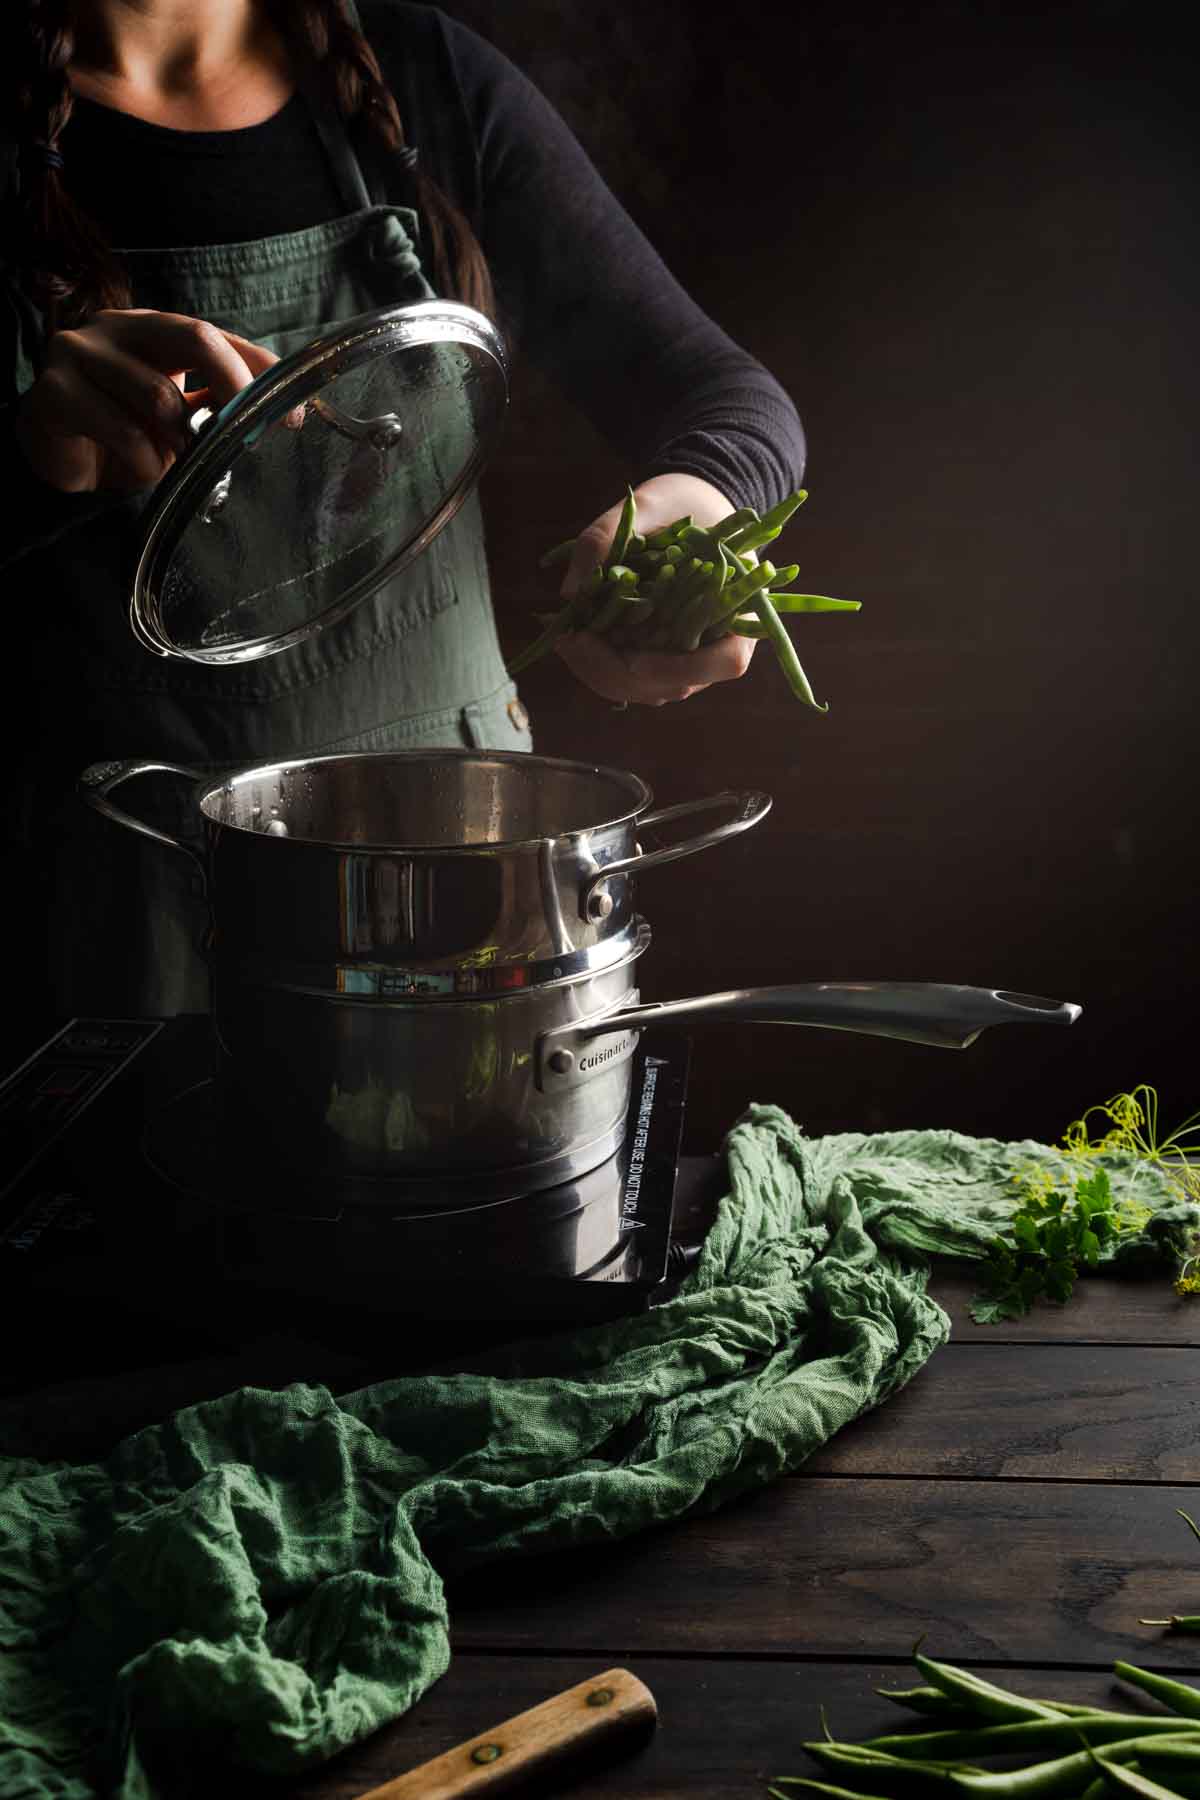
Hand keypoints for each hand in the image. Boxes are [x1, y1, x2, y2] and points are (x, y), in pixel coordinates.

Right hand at [14, 308, 279, 493]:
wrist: (59, 454)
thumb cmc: (123, 431)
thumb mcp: (179, 417)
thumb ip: (217, 404)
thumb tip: (280, 414)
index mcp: (152, 329)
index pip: (217, 334)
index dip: (259, 368)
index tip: (292, 412)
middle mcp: (116, 328)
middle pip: (194, 336)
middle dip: (236, 383)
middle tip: (252, 429)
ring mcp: (79, 353)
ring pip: (158, 394)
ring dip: (179, 439)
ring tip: (172, 457)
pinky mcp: (54, 391)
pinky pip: (121, 429)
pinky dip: (143, 459)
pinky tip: (137, 467)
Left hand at [554, 473, 756, 704]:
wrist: (687, 506)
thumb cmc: (684, 500)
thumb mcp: (652, 501)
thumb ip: (611, 535)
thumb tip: (570, 593)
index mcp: (740, 610)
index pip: (725, 662)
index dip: (683, 669)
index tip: (635, 661)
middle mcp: (715, 644)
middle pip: (675, 686)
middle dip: (618, 673)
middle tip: (572, 642)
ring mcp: (684, 656)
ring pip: (646, 689)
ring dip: (601, 673)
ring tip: (564, 639)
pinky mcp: (655, 654)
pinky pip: (628, 676)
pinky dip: (596, 664)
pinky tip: (569, 637)